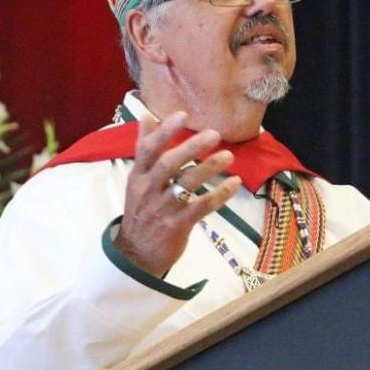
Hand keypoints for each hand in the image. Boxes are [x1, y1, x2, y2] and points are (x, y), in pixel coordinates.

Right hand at [115, 111, 241, 276]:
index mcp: (138, 176)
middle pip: (168, 164)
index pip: (148, 150)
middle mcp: (148, 190)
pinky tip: (234, 183)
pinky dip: (219, 194)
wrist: (136, 254)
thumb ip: (144, 147)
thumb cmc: (141, 210)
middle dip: (191, 147)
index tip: (182, 115)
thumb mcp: (137, 179)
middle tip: (214, 134)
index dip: (164, 132)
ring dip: (209, 168)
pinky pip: (201, 207)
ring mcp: (163, 209)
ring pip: (186, 184)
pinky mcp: (178, 225)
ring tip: (229, 156)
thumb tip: (146, 115)